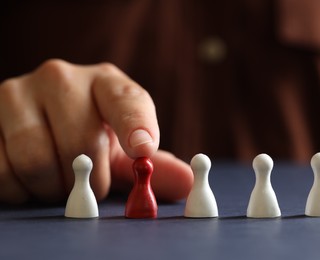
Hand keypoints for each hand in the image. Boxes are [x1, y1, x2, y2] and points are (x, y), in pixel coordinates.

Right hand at [0, 59, 192, 203]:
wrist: (43, 122)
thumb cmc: (91, 133)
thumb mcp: (124, 146)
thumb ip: (156, 164)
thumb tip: (188, 181)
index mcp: (104, 82)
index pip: (125, 100)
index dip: (136, 126)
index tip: (143, 151)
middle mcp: (61, 78)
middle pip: (79, 142)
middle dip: (90, 178)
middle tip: (91, 181)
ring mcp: (18, 93)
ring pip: (36, 160)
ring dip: (53, 186)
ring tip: (60, 179)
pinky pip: (3, 171)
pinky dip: (22, 189)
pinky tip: (31, 178)